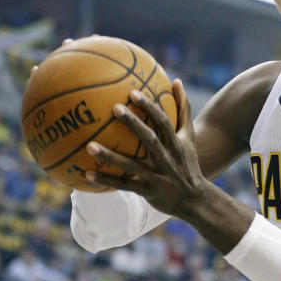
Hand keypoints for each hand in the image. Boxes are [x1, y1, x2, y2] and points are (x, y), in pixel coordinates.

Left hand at [85, 79, 208, 217]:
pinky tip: (85, 175)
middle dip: (133, 124)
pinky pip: (123, 185)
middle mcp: (166, 158)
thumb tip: (177, 81)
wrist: (194, 199)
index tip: (132, 93)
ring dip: (110, 157)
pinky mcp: (147, 191)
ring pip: (131, 165)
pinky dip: (106, 181)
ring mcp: (156, 176)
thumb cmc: (188, 163)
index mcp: (176, 144)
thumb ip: (183, 110)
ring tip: (89, 146)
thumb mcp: (189, 137)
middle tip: (114, 108)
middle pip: (149, 139)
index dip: (149, 107)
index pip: (163, 122)